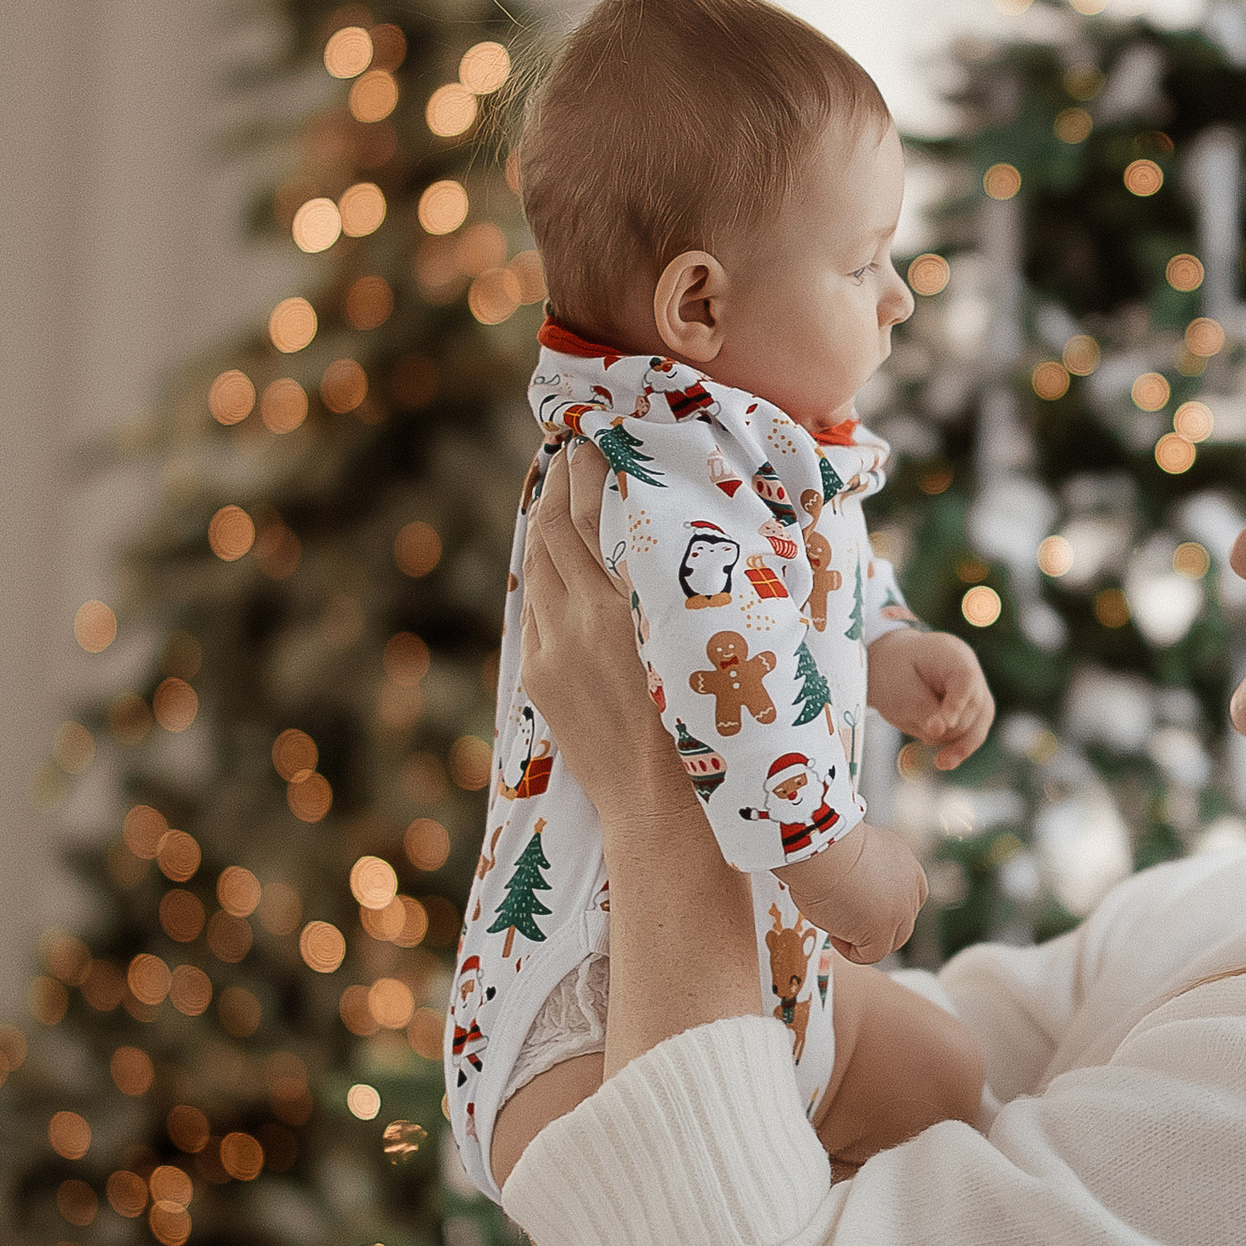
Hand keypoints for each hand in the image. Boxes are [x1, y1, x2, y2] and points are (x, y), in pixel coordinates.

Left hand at [518, 444, 679, 826]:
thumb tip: (683, 527)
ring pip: (536, 567)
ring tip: (568, 494)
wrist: (661, 809)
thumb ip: (681, 583)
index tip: (598, 436)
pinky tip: (565, 563)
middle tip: (579, 449)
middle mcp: (573, 623)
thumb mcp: (702, 639)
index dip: (584, 468)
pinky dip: (547, 575)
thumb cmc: (710, 726)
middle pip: (549, 529)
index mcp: (619, 607)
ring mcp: (548, 651)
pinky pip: (535, 609)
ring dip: (548, 526)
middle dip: (560, 484)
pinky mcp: (537, 677)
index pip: (582, 513)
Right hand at [781, 822, 926, 963]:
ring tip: (834, 920)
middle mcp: (910, 887)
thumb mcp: (857, 853)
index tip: (859, 905)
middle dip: (876, 926)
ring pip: (890, 941)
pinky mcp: (882, 931)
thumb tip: (855, 892)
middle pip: (903, 922)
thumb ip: (869, 873)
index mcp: (905, 863)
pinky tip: (833, 932)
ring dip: (863, 938)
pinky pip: (870, 955)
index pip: (910, 896)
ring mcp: (900, 911)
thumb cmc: (825, 846)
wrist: (823, 848)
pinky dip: (850, 950)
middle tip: (843, 916)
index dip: (887, 907)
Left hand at [866, 627, 995, 772]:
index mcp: (951, 654)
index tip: (944, 725)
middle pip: (974, 706)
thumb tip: (940, 731)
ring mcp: (974, 688)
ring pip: (980, 722)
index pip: (965, 679)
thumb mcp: (898, 691)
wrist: (889, 666)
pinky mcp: (971, 706)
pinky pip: (974, 729)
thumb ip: (921, 710)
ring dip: (959, 743)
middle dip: (952, 729)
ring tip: (940, 761)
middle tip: (924, 738)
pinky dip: (960, 746)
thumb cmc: (891, 673)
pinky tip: (946, 761)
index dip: (958, 704)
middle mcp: (969, 669)